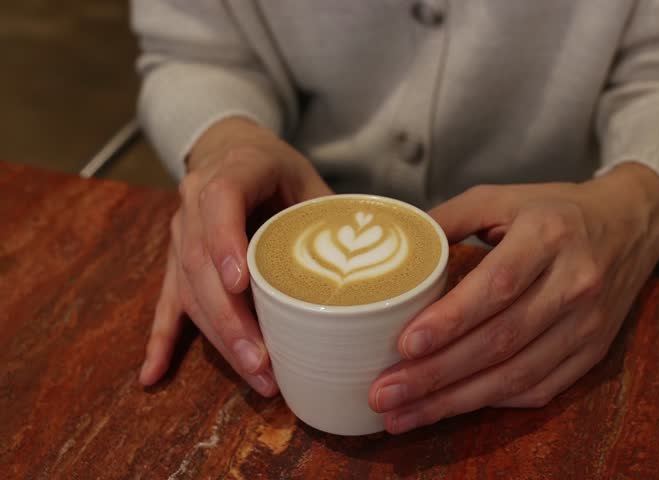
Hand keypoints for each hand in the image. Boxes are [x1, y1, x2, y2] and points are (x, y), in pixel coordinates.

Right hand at [139, 117, 332, 394]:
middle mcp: (194, 204)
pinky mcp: (175, 261)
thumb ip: (331, 213)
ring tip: (255, 374)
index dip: (226, 242)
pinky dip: (161, 340)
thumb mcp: (307, 177)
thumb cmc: (275, 168)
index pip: (220, 201)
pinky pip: (167, 301)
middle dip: (231, 317)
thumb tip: (376, 259)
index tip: (240, 284)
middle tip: (263, 360)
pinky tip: (153, 374)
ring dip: (219, 337)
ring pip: (189, 290)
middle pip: (201, 262)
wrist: (229, 150)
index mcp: (232, 172)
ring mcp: (180, 234)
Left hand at [368, 163, 658, 432]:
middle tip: (385, 393)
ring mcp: (589, 323)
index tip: (406, 344)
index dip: (452, 320)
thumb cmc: (554, 210)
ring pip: (517, 374)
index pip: (498, 285)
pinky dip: (492, 402)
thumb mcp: (501, 197)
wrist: (631, 224)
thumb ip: (448, 218)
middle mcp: (575, 282)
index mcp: (549, 234)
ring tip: (405, 413)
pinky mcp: (594, 351)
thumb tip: (394, 249)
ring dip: (456, 400)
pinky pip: (540, 388)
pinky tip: (452, 407)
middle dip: (438, 374)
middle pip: (502, 340)